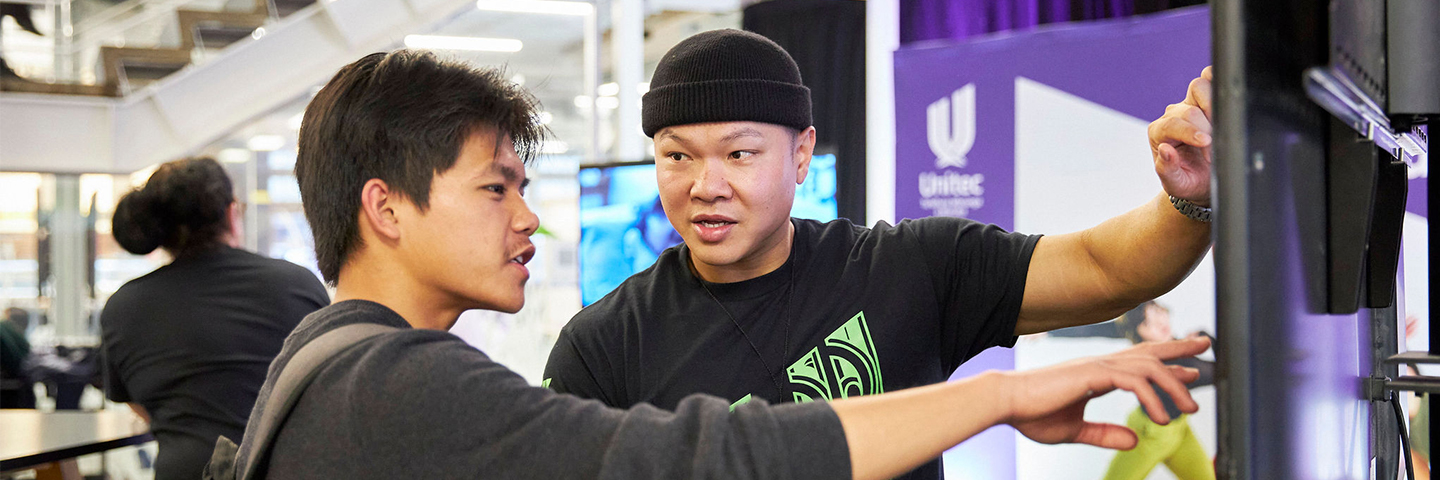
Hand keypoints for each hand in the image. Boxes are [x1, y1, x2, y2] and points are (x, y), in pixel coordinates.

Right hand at [999, 336, 1209, 448]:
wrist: (1006, 403)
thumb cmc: (1032, 414)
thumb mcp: (1075, 430)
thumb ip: (1104, 434)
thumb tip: (1134, 441)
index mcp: (1097, 374)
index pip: (1139, 363)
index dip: (1167, 364)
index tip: (1189, 370)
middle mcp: (1101, 365)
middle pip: (1149, 351)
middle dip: (1179, 347)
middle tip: (1206, 344)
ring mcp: (1098, 367)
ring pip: (1148, 367)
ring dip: (1174, 385)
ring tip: (1191, 408)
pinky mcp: (1092, 375)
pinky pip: (1133, 381)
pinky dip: (1152, 398)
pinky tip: (1161, 416)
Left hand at [1148, 66, 1213, 205]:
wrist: (1201, 180)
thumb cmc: (1187, 180)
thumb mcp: (1176, 184)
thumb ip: (1167, 169)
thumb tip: (1165, 150)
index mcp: (1159, 133)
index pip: (1173, 124)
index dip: (1191, 132)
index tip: (1207, 142)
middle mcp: (1172, 115)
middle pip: (1189, 109)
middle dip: (1207, 127)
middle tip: (1216, 147)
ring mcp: (1189, 105)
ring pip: (1200, 88)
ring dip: (1214, 104)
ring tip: (1222, 127)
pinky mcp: (1206, 100)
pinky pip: (1211, 81)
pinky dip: (1220, 86)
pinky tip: (1228, 102)